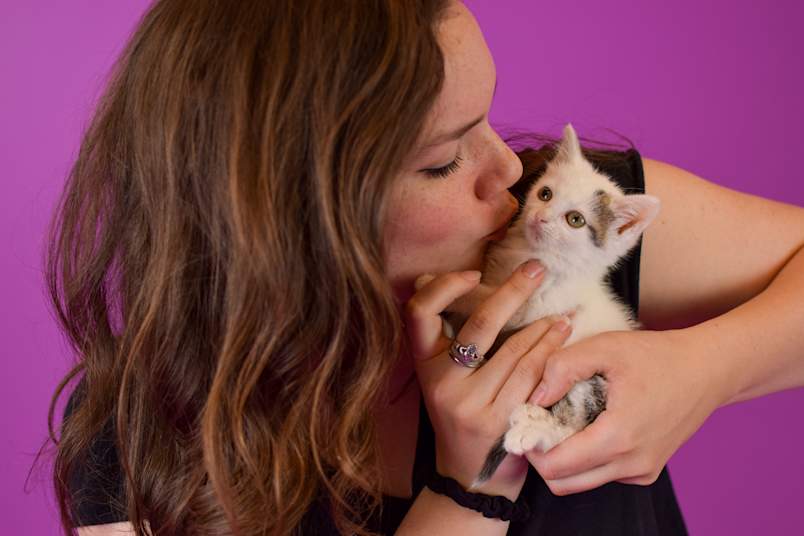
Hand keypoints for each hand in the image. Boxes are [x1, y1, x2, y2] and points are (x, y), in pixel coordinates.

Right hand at [403, 260, 573, 499]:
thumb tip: (465, 281)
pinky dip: (550, 352)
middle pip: (478, 325)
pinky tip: (562, 337)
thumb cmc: (463, 415)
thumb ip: (452, 339)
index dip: (444, 287)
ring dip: (543, 325)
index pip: (418, 312)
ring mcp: (468, 404)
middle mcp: (441, 383)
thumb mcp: (445, 378)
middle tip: (537, 268)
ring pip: (514, 351)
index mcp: (423, 365)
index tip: (473, 274)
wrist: (471, 477)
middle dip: (512, 291)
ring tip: (563, 311)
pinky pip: (531, 377)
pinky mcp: (497, 421)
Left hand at [523, 328, 723, 494]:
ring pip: (581, 482)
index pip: (555, 467)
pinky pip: (602, 474)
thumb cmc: (657, 355)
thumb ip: (562, 367)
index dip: (531, 447)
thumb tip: (534, 397)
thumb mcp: (605, 347)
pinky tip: (588, 424)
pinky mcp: (646, 470)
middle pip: (563, 483)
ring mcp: (641, 471)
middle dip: (542, 457)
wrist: (708, 369)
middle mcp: (631, 464)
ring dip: (563, 459)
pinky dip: (586, 457)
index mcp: (618, 437)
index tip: (525, 419)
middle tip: (538, 422)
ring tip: (561, 420)